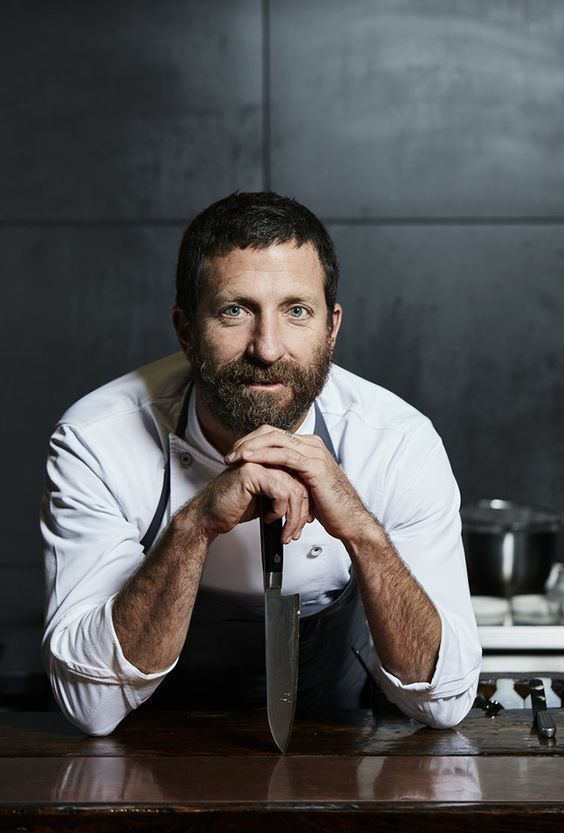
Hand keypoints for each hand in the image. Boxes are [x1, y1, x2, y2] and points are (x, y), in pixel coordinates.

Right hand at [194, 459, 313, 544]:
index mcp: (270, 461)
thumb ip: (284, 493)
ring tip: (285, 530)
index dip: (307, 499)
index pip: (300, 476)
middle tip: (297, 530)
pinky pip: (281, 491)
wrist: (208, 515)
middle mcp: (266, 458)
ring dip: (293, 515)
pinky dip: (279, 510)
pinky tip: (269, 517)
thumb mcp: (266, 499)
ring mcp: (258, 463)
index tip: (306, 519)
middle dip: (302, 510)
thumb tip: (306, 503)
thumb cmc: (232, 507)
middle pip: (300, 481)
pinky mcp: (252, 473)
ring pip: (293, 488)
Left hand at [224, 425, 375, 544]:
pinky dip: (264, 456)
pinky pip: (285, 456)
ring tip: (234, 457)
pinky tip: (249, 460)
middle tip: (229, 454)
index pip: (274, 434)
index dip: (251, 441)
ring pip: (276, 441)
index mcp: (308, 446)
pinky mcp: (315, 466)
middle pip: (272, 433)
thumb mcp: (303, 485)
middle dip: (247, 442)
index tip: (234, 453)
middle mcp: (311, 445)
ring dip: (251, 448)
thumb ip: (288, 475)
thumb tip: (267, 475)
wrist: (349, 520)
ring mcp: (315, 453)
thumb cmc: (329, 507)